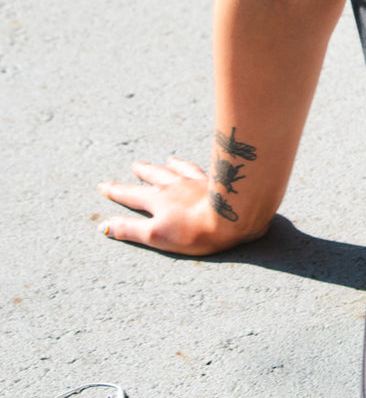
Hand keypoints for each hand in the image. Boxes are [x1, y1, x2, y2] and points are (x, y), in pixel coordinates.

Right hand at [98, 158, 257, 255]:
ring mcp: (194, 181)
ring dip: (163, 166)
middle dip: (140, 174)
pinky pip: (196, 168)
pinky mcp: (213, 180)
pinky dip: (187, 164)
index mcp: (158, 201)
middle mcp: (173, 186)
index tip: (104, 186)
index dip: (116, 192)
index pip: (131, 196)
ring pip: (174, 169)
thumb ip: (130, 230)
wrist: (232, 215)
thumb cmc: (194, 231)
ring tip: (160, 161)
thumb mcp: (156, 236)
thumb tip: (102, 226)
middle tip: (133, 166)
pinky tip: (186, 162)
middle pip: (152, 177)